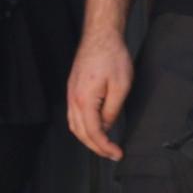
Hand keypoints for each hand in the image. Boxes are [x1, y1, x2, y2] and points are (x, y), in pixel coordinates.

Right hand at [67, 30, 132, 160]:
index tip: (117, 153)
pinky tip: (94, 130)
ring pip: (74, 125)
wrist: (101, 37)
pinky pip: (74, 115)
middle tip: (112, 154)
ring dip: (88, 139)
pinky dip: (83, 127)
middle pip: (80, 132)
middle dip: (96, 147)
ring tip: (103, 147)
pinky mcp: (73, 90)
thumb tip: (107, 126)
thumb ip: (112, 110)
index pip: (93, 132)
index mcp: (84, 100)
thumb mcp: (121, 87)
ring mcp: (71, 94)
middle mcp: (73, 99)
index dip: (105, 146)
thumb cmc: (112, 57)